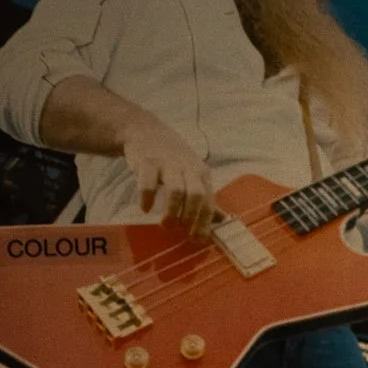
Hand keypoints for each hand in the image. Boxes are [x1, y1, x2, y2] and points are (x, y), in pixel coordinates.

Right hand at [120, 117, 215, 232]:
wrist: (144, 129)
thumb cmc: (172, 159)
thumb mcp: (193, 174)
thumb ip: (205, 197)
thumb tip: (223, 219)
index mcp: (201, 174)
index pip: (208, 201)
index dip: (204, 223)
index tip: (196, 238)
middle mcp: (187, 167)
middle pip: (196, 196)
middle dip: (190, 217)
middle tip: (180, 229)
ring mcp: (167, 163)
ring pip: (176, 191)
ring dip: (171, 212)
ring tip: (166, 225)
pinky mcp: (147, 161)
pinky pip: (149, 183)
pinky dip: (147, 198)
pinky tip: (145, 208)